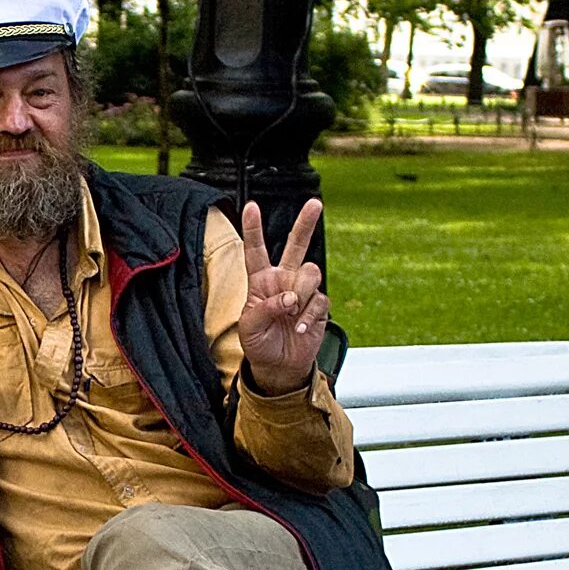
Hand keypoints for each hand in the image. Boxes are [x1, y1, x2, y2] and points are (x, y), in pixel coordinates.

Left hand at [238, 198, 329, 394]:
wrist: (278, 366)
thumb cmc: (259, 343)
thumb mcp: (250, 327)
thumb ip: (265, 308)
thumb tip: (290, 297)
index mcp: (261, 280)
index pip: (256, 251)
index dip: (253, 229)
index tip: (251, 206)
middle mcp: (284, 280)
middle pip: (297, 245)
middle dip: (306, 223)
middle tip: (315, 203)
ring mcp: (302, 291)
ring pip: (310, 273)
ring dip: (301, 293)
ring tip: (290, 314)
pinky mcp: (318, 305)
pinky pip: (318, 300)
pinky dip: (307, 316)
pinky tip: (298, 329)